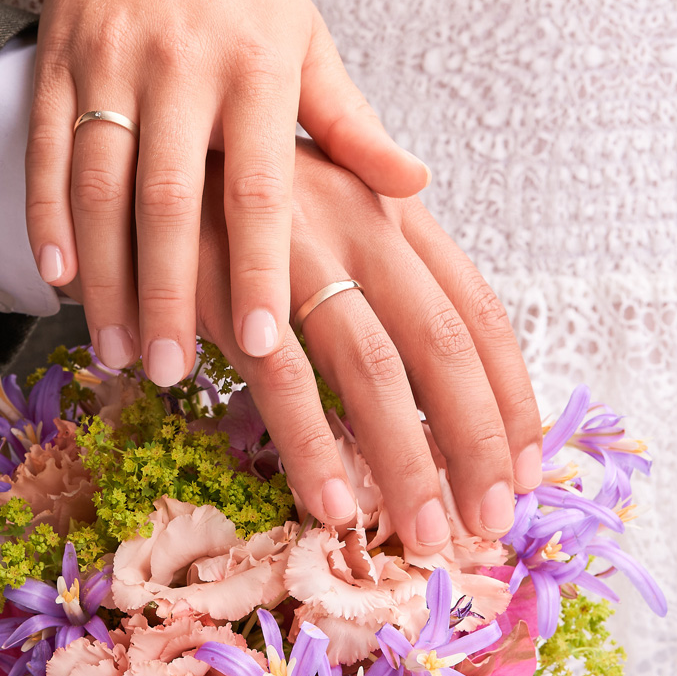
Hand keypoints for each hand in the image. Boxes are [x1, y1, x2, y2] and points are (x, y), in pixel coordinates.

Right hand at [25, 0, 428, 387]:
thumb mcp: (307, 42)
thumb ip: (350, 123)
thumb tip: (415, 186)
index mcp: (258, 66)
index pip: (261, 185)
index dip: (258, 266)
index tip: (260, 343)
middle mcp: (182, 63)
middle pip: (169, 197)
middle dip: (165, 291)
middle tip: (166, 370)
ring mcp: (111, 60)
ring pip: (97, 182)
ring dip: (102, 273)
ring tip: (113, 348)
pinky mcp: (58, 60)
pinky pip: (45, 147)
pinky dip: (45, 215)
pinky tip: (57, 277)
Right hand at [194, 143, 542, 549]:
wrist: (147, 142)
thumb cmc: (243, 185)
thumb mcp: (330, 199)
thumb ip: (387, 256)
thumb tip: (443, 346)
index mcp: (392, 208)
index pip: (478, 308)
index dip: (512, 396)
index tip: (529, 468)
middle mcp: (358, 222)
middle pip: (442, 343)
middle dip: (478, 442)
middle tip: (491, 521)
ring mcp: (294, 251)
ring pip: (372, 368)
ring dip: (405, 461)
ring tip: (424, 534)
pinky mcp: (227, 283)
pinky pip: (280, 377)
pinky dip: (312, 446)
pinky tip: (332, 502)